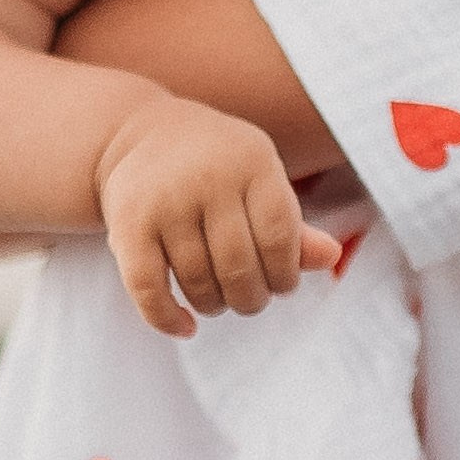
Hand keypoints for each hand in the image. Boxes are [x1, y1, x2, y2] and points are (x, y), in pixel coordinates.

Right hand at [94, 97, 339, 337]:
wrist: (139, 133)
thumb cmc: (216, 164)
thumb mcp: (259, 178)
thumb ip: (292, 223)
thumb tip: (332, 257)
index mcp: (252, 162)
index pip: (280, 237)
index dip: (286, 274)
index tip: (282, 284)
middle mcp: (207, 178)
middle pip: (239, 266)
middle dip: (251, 298)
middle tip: (250, 300)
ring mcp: (164, 202)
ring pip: (198, 281)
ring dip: (214, 306)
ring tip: (219, 301)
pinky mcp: (127, 225)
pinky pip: (148, 289)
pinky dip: (167, 319)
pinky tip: (185, 327)